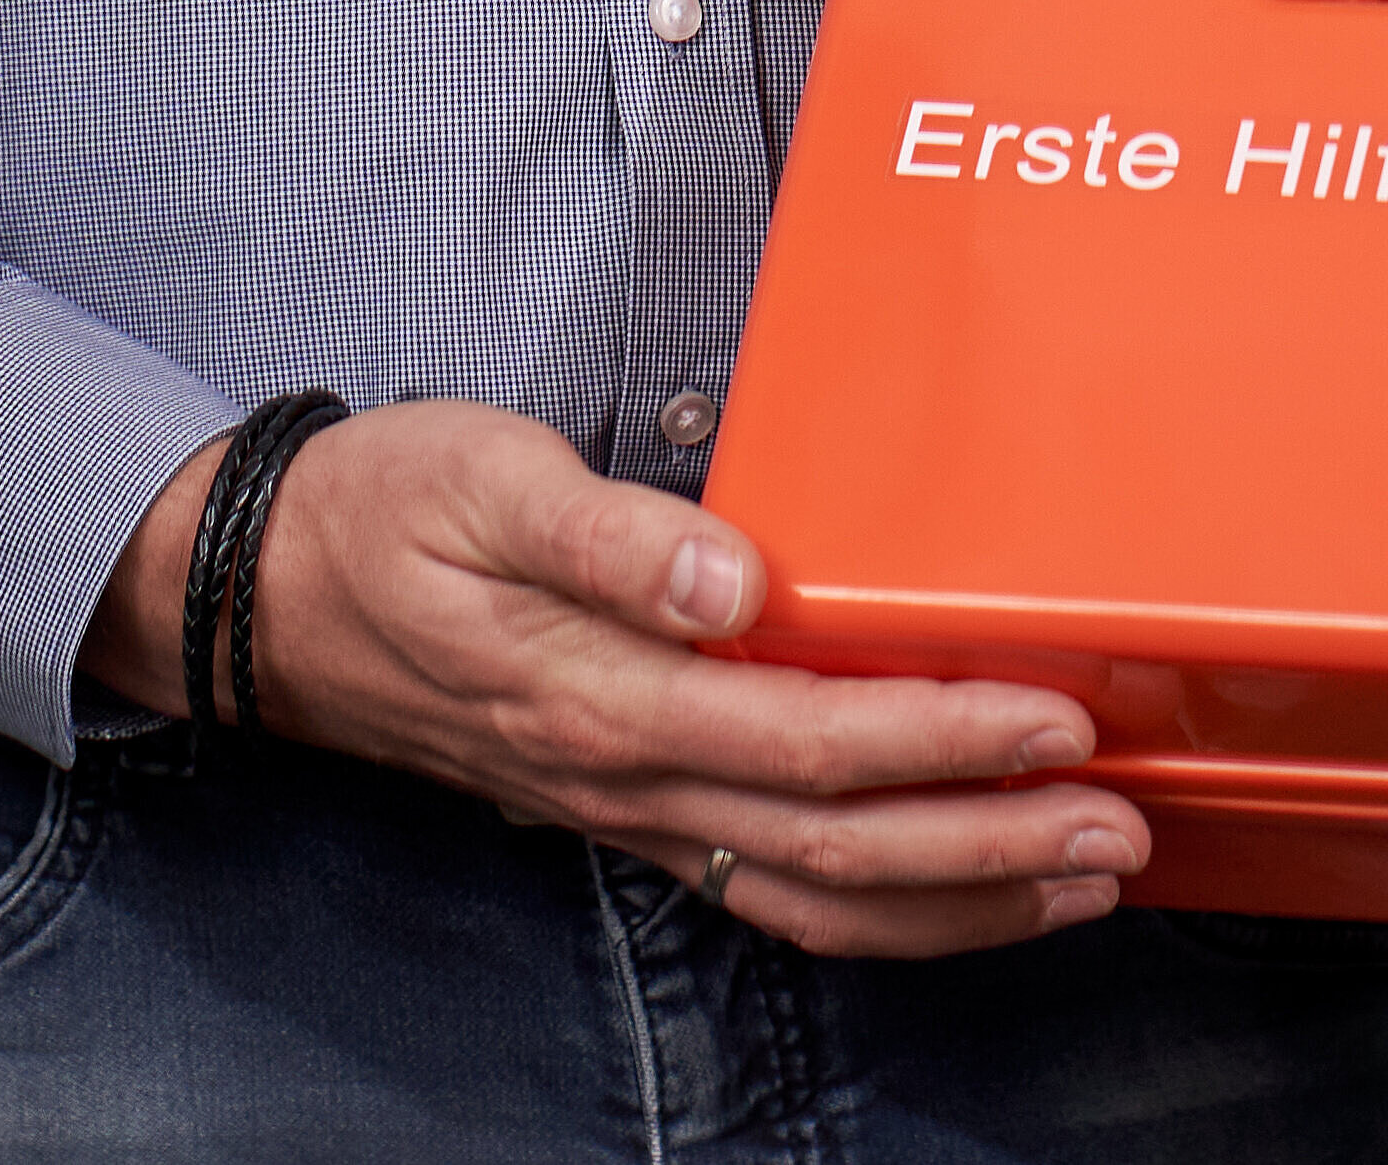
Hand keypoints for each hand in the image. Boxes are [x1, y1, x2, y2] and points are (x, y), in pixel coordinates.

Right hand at [104, 401, 1137, 956]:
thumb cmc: (385, 516)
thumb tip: (735, 575)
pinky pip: (777, 891)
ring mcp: (634, 810)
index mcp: (604, 692)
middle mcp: (630, 774)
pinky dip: (885, 909)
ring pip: (818, 892)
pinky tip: (960, 893)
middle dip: (992, 847)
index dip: (939, 737)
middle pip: (838, 842)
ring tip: (1082, 880)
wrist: (267, 598)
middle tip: (1120, 829)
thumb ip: (613, 534)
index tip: (1052, 721)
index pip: (805, 737)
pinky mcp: (636, 811)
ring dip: (960, 900)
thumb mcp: (482, 478)